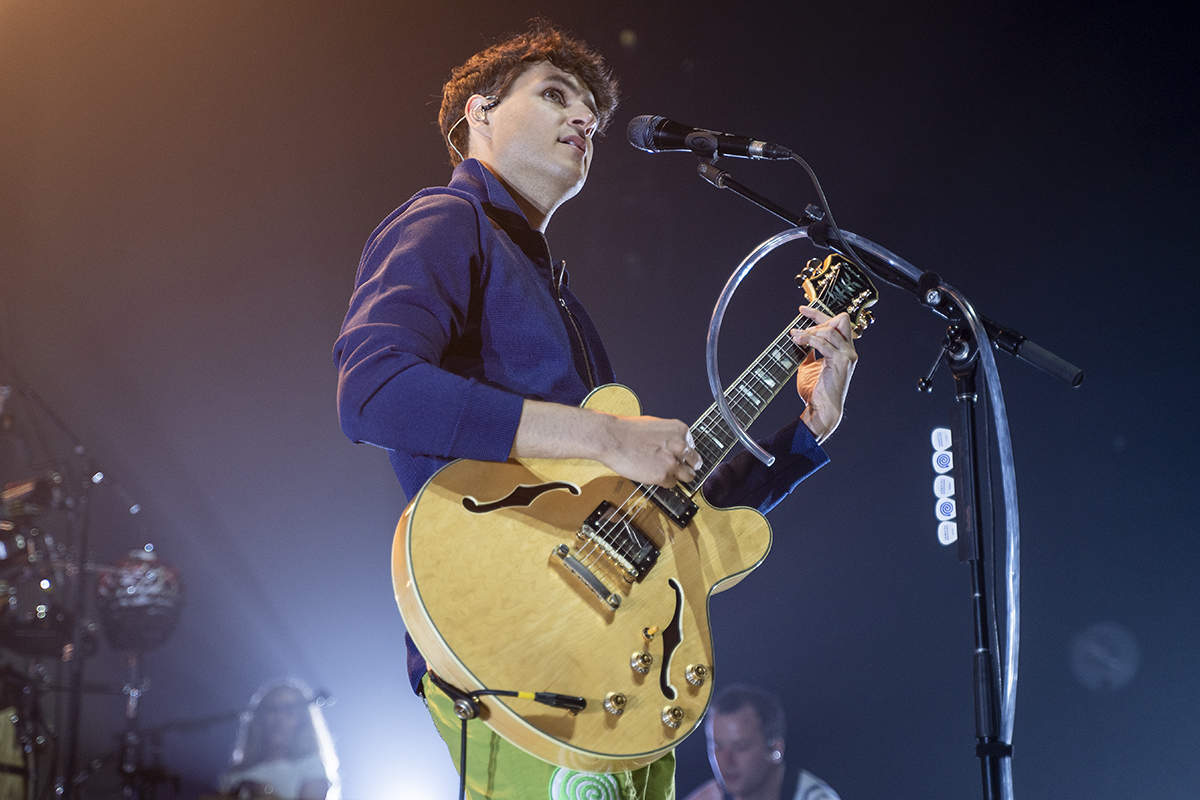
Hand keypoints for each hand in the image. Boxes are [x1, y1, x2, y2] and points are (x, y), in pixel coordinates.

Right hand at [513, 400, 701, 487]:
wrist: (611, 438)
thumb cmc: (628, 430)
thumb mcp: (657, 425)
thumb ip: (671, 437)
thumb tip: (676, 447)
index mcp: (681, 430)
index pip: (692, 446)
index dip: (684, 453)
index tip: (677, 456)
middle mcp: (681, 445)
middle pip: (695, 462)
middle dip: (687, 466)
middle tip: (678, 469)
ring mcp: (673, 462)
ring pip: (688, 476)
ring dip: (678, 476)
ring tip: (666, 473)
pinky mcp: (663, 476)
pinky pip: (671, 484)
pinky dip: (663, 482)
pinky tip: (652, 474)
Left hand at [791, 306, 856, 443]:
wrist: (822, 409)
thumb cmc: (816, 392)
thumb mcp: (809, 367)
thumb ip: (808, 352)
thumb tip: (798, 339)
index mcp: (843, 351)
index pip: (836, 324)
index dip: (819, 314)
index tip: (802, 310)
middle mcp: (849, 351)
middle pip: (840, 320)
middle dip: (819, 318)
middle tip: (800, 324)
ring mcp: (847, 356)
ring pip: (831, 330)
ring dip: (810, 331)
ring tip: (796, 337)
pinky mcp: (841, 362)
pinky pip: (824, 343)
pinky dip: (809, 339)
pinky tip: (799, 341)